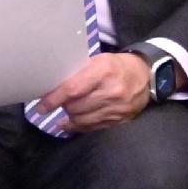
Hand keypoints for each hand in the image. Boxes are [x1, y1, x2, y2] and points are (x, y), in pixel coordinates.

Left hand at [33, 51, 154, 134]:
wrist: (146, 76)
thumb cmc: (116, 65)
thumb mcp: (99, 60)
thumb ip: (79, 72)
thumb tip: (53, 86)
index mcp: (103, 71)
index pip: (73, 89)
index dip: (54, 99)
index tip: (41, 106)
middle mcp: (111, 91)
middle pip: (76, 107)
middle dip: (63, 106)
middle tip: (58, 102)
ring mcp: (117, 108)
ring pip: (83, 120)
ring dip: (70, 117)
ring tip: (67, 110)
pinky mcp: (120, 120)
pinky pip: (93, 128)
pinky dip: (79, 126)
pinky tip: (72, 123)